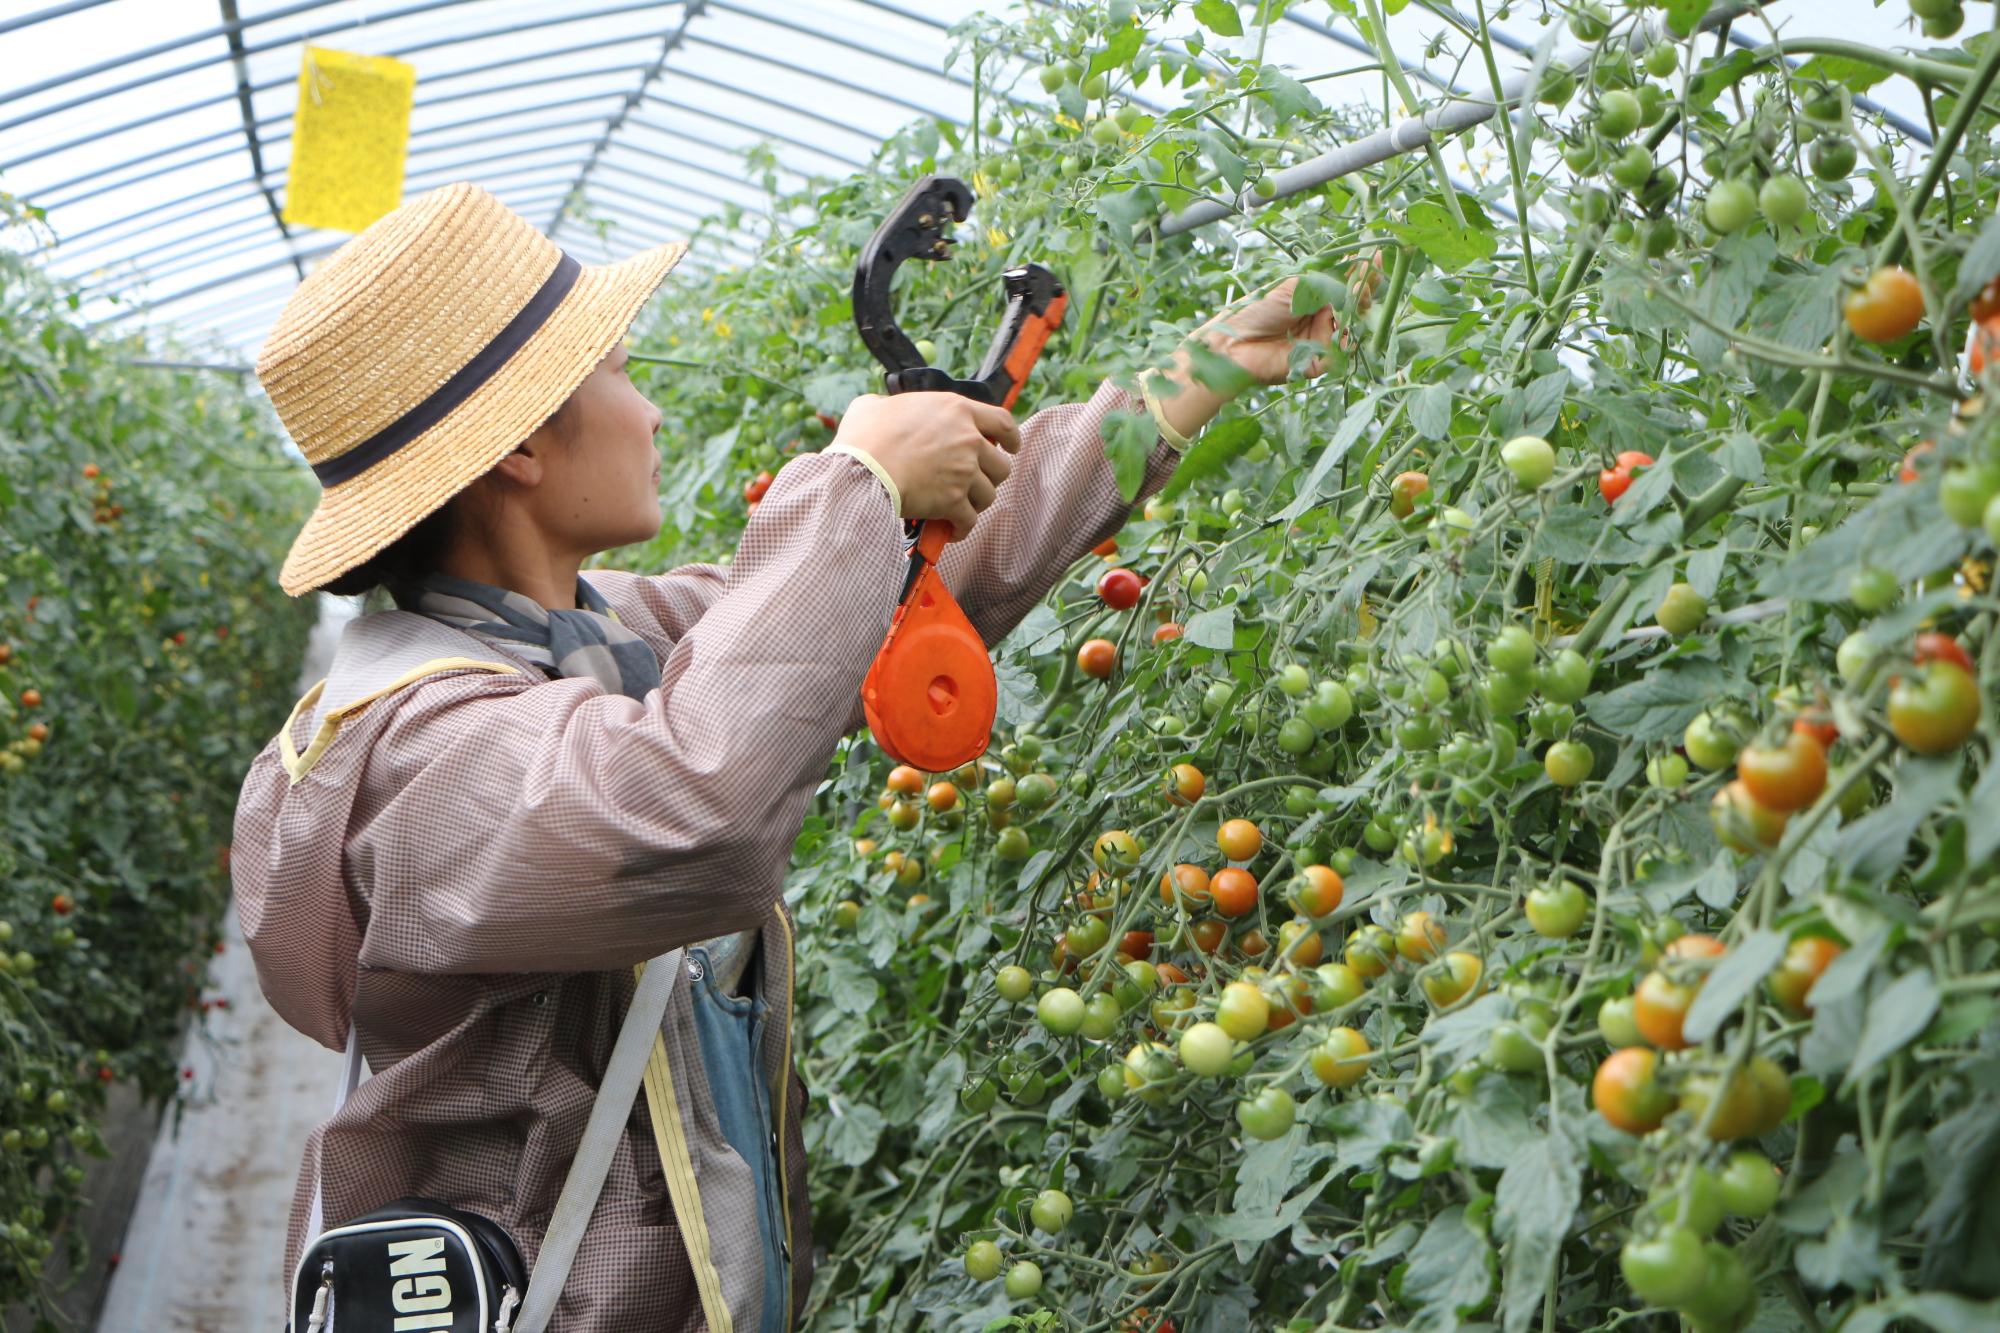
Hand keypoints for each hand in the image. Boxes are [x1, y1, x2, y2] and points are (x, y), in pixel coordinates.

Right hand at [832, 392, 1018, 536]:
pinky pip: (969, 520)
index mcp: (956, 409)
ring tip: (959, 508)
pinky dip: (961, 528)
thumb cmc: (864, 436)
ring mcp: (964, 471)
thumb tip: (880, 412)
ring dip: (975, 504)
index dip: (1011, 437)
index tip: (1011, 448)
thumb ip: (891, 407)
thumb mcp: (875, 406)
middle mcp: (967, 438)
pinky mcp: (954, 500)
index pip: (1002, 421)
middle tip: (974, 483)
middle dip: (991, 477)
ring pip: (988, 495)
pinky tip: (951, 531)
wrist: (860, 470)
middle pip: (1001, 465)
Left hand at [1193, 271, 1362, 385]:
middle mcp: (1320, 319)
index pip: (1346, 286)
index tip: (1374, 257)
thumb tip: (1355, 261)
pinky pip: (1338, 354)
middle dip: (1363, 293)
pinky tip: (1341, 328)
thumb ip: (1326, 280)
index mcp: (1315, 299)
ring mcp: (1320, 342)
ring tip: (1353, 299)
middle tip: (1365, 281)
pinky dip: (1342, 342)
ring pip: (1350, 330)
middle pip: (1353, 307)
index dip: (1361, 275)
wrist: (1234, 341)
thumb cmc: (1259, 309)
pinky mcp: (1316, 364)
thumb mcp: (1295, 287)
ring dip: (1354, 315)